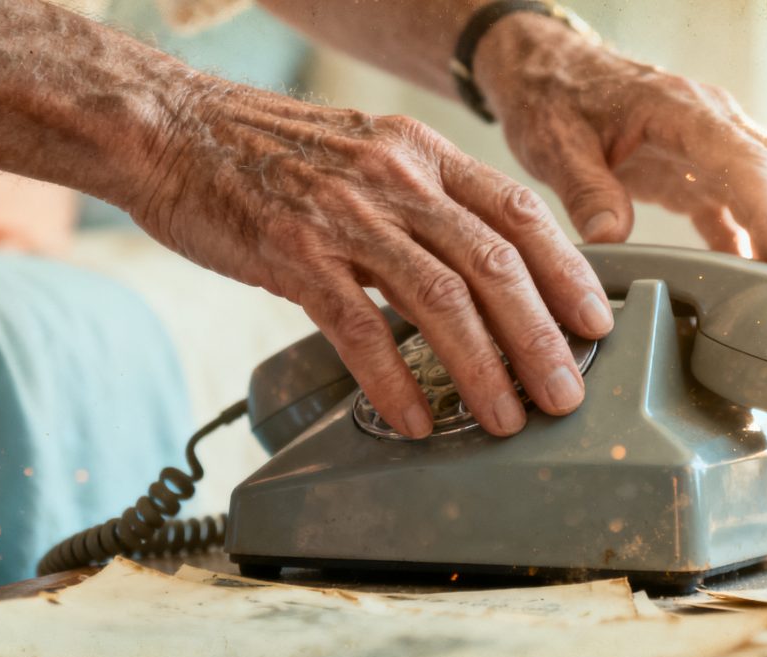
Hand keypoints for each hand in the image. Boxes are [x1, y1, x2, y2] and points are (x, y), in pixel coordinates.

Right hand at [127, 82, 614, 437]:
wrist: (172, 129)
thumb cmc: (267, 151)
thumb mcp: (364, 154)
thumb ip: (421, 201)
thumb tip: (470, 265)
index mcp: (421, 153)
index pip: (518, 213)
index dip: (565, 273)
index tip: (594, 322)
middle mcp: (395, 178)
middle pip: (493, 263)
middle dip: (540, 337)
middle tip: (565, 392)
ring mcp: (345, 214)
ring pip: (440, 298)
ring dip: (483, 367)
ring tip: (504, 418)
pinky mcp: (293, 252)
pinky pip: (360, 326)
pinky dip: (393, 378)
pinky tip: (413, 417)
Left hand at [474, 14, 766, 303]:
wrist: (548, 73)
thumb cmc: (553, 100)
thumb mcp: (556, 144)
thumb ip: (585, 189)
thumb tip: (610, 237)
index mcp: (681, 110)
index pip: (746, 164)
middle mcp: (711, 124)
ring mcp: (709, 149)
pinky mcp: (696, 173)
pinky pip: (739, 211)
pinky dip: (755, 247)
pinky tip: (763, 287)